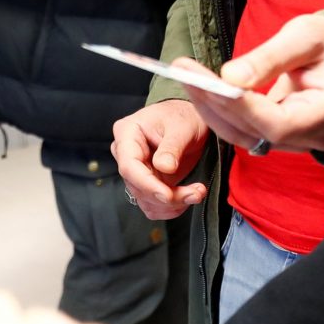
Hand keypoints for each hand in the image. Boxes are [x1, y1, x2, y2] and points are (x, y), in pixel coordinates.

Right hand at [111, 99, 208, 218]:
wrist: (188, 120)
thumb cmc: (182, 116)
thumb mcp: (182, 126)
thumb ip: (172, 146)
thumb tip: (164, 167)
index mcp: (127, 133)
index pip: (129, 166)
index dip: (147, 184)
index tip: (168, 195)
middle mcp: (126, 154)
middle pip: (138, 187)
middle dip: (168, 196)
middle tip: (196, 192)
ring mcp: (136, 171)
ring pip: (146, 200)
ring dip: (173, 204)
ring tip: (197, 192)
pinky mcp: (147, 183)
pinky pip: (153, 205)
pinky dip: (171, 207)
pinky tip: (188, 196)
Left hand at [184, 16, 323, 156]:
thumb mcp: (307, 36)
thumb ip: (271, 57)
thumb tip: (229, 76)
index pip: (280, 123)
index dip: (245, 108)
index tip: (213, 82)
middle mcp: (314, 137)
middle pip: (255, 133)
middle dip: (216, 102)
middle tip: (185, 70)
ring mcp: (295, 142)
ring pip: (243, 137)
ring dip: (210, 108)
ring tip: (185, 74)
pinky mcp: (278, 137)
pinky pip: (243, 131)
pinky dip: (218, 110)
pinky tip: (199, 86)